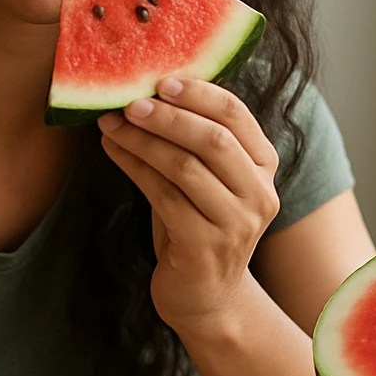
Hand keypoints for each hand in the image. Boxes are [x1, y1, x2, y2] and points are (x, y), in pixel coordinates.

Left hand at [97, 77, 280, 334]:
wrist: (205, 297)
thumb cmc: (198, 224)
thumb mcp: (207, 178)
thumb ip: (193, 139)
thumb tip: (147, 88)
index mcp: (264, 165)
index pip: (236, 115)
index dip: (199, 93)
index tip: (161, 79)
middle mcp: (260, 193)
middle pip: (213, 139)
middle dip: (168, 116)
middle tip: (129, 101)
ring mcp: (237, 223)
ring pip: (186, 167)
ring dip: (143, 141)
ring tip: (111, 124)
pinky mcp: (206, 247)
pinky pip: (164, 197)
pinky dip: (134, 168)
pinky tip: (113, 151)